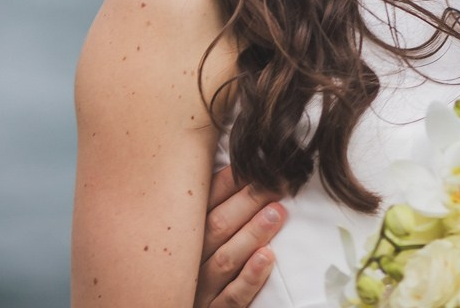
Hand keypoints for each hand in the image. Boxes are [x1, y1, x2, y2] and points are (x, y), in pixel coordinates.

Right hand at [193, 165, 284, 307]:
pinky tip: (267, 258)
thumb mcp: (196, 234)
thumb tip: (246, 167)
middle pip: (216, 226)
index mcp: (183, 235)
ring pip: (224, 259)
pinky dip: (250, 277)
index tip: (258, 165)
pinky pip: (232, 297)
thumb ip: (213, 208)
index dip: (232, 181)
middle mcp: (186, 260)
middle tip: (276, 184)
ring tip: (276, 213)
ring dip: (252, 233)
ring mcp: (198, 288)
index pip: (205, 201)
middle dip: (248, 201)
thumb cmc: (197, 264)